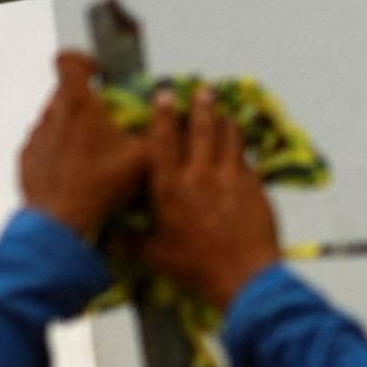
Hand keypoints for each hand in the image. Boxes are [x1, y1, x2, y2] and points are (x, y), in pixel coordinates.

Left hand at [17, 51, 147, 238]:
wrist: (60, 220)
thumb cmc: (101, 184)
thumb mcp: (142, 159)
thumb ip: (154, 133)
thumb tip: (166, 119)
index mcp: (78, 104)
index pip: (68, 59)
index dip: (84, 60)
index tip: (99, 74)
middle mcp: (52, 113)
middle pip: (66, 91)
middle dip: (86, 101)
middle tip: (106, 123)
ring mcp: (35, 135)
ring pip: (55, 118)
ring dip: (72, 127)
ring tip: (91, 153)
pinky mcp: (26, 157)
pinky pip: (44, 143)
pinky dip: (58, 150)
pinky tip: (74, 172)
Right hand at [140, 87, 281, 308]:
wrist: (244, 276)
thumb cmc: (197, 267)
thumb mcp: (156, 255)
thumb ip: (132, 241)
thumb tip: (111, 237)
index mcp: (170, 188)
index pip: (163, 141)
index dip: (163, 115)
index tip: (164, 96)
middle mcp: (199, 176)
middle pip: (201, 130)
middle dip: (201, 106)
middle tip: (203, 91)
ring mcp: (230, 179)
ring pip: (229, 138)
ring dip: (226, 121)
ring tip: (225, 111)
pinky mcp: (255, 187)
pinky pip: (247, 160)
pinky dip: (243, 149)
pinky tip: (242, 146)